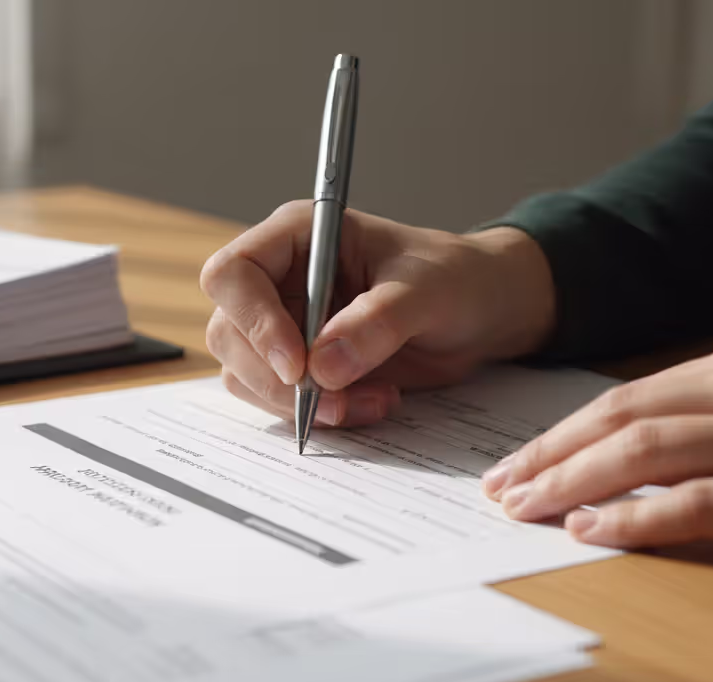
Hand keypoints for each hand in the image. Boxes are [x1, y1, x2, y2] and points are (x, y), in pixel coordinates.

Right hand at [199, 201, 554, 425]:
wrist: (482, 312)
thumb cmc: (456, 278)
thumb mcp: (427, 291)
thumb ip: (376, 321)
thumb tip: (323, 366)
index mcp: (297, 236)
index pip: (234, 273)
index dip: (253, 321)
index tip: (296, 365)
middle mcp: (278, 279)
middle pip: (229, 332)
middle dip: (276, 378)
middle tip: (334, 400)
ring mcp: (283, 324)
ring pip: (245, 372)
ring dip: (298, 403)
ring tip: (368, 402)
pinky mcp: (299, 365)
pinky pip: (278, 399)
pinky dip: (318, 414)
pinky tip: (368, 404)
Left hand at [483, 333, 712, 560]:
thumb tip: (628, 447)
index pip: (628, 395)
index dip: (562, 431)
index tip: (515, 460)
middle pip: (623, 418)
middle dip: (549, 455)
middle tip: (498, 488)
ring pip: (647, 451)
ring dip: (572, 483)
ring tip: (524, 509)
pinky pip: (700, 503)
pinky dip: (637, 517)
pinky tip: (592, 531)